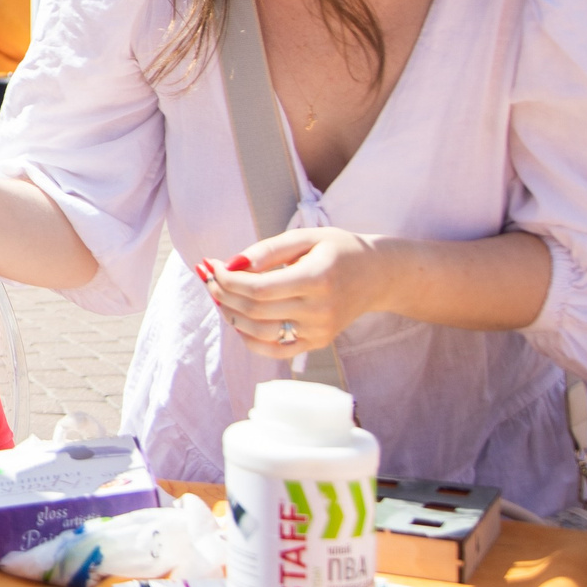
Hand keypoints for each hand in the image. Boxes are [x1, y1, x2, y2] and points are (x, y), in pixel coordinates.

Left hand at [196, 227, 384, 354]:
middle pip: (255, 310)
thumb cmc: (338, 250)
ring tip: (220, 295)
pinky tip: (238, 318)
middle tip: (209, 277)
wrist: (377, 276)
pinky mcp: (317, 343)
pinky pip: (274, 350)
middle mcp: (320, 310)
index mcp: (318, 279)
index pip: (259, 289)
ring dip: (230, 314)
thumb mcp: (306, 237)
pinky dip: (248, 338)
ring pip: (259, 332)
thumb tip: (232, 264)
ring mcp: (319, 331)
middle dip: (222, 294)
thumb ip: (268, 249)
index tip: (212, 265)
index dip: (227, 280)